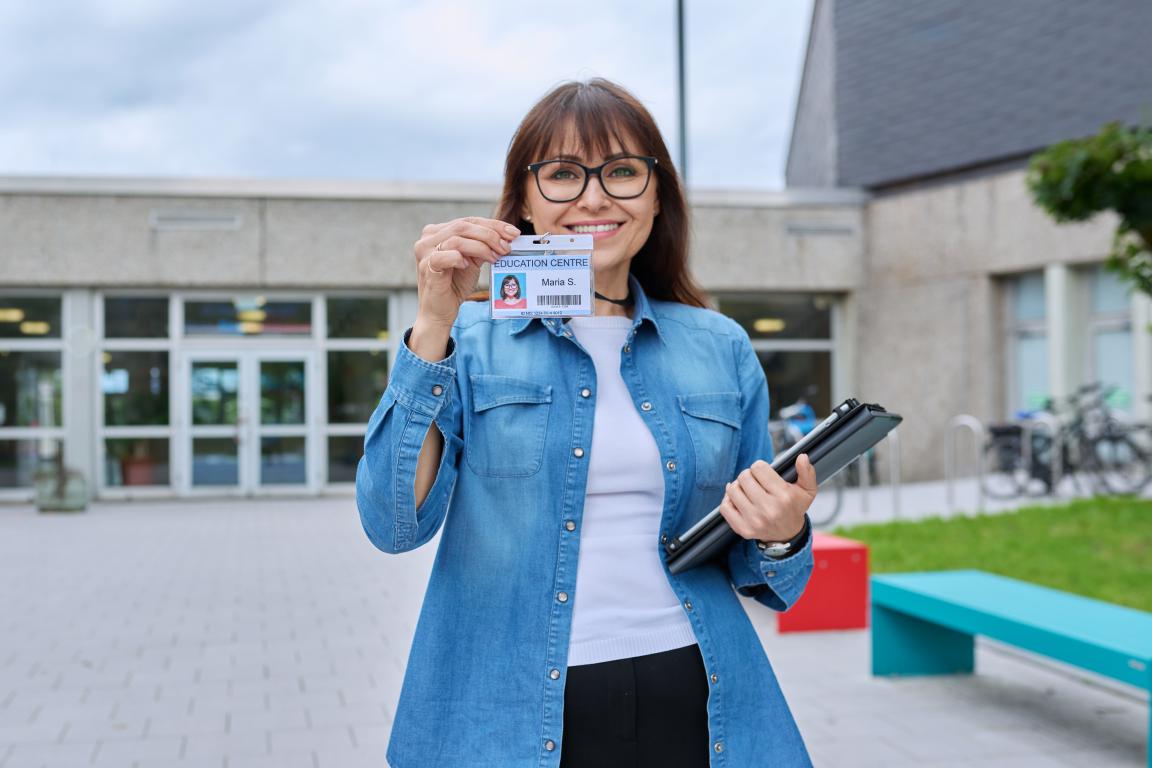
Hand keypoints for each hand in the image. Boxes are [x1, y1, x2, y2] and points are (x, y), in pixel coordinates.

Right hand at [409, 217, 519, 359]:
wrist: (441, 311)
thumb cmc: (455, 285)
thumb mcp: (472, 260)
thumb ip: (483, 245)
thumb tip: (506, 236)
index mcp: (438, 232)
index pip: (468, 221)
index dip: (492, 225)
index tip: (513, 233)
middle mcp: (428, 238)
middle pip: (463, 226)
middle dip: (490, 235)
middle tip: (506, 247)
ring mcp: (424, 252)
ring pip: (456, 239)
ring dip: (480, 247)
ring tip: (494, 258)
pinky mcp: (426, 267)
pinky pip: (443, 256)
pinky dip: (458, 258)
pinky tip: (467, 265)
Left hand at [718, 454, 817, 542]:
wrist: (788, 534)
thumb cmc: (795, 508)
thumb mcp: (807, 490)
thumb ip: (806, 472)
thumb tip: (802, 456)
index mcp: (784, 496)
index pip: (759, 468)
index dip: (760, 467)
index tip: (763, 472)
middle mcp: (768, 509)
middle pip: (744, 477)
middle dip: (748, 475)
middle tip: (754, 480)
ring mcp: (754, 520)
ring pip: (732, 490)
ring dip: (738, 486)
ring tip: (746, 489)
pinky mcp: (743, 529)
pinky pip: (725, 507)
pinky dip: (728, 499)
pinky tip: (737, 498)